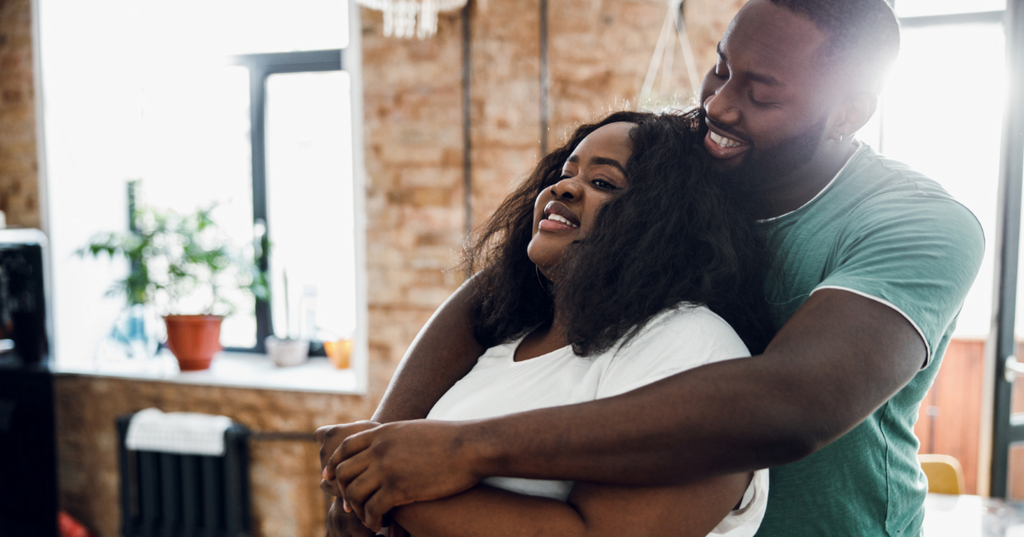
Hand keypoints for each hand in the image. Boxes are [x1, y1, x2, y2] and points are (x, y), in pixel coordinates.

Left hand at [327, 420, 481, 530]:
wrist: (470, 447)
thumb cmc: (449, 439)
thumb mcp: (413, 430)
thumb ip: (394, 437)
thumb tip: (386, 442)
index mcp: (382, 433)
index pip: (344, 447)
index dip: (334, 464)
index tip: (330, 477)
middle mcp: (379, 449)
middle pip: (343, 471)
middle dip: (341, 490)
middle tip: (349, 504)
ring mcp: (387, 468)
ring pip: (353, 492)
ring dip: (356, 509)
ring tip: (367, 518)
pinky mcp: (399, 488)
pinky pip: (372, 509)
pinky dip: (371, 520)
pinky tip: (381, 524)